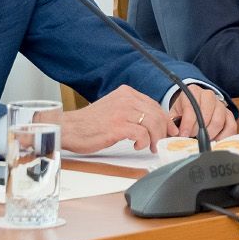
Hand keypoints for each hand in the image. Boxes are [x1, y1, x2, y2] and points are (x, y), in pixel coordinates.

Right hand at [52, 84, 173, 153]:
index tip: (169, 131)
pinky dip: (143, 142)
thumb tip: (151, 122)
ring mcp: (122, 112)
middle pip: (157, 114)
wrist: (69, 129)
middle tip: (161, 143)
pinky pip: (142, 134)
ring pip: (152, 124)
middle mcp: (126, 99)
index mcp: (126, 93)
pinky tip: (137, 146)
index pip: (154, 105)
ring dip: (155, 138)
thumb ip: (131, 111)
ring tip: (149, 146)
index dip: (165, 120)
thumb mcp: (113, 108)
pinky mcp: (118, 126)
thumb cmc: (89, 123)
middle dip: (163, 131)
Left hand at [169, 86, 236, 140]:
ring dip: (210, 134)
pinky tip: (214, 141)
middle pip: (206, 114)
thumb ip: (172, 123)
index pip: (192, 107)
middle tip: (192, 138)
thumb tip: (174, 135)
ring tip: (202, 140)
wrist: (193, 106)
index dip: (187, 123)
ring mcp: (220, 104)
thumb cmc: (182, 112)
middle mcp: (208, 95)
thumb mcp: (174, 114)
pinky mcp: (229, 114)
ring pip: (219, 120)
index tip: (184, 135)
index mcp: (193, 91)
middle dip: (198, 130)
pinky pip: (231, 126)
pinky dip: (223, 136)